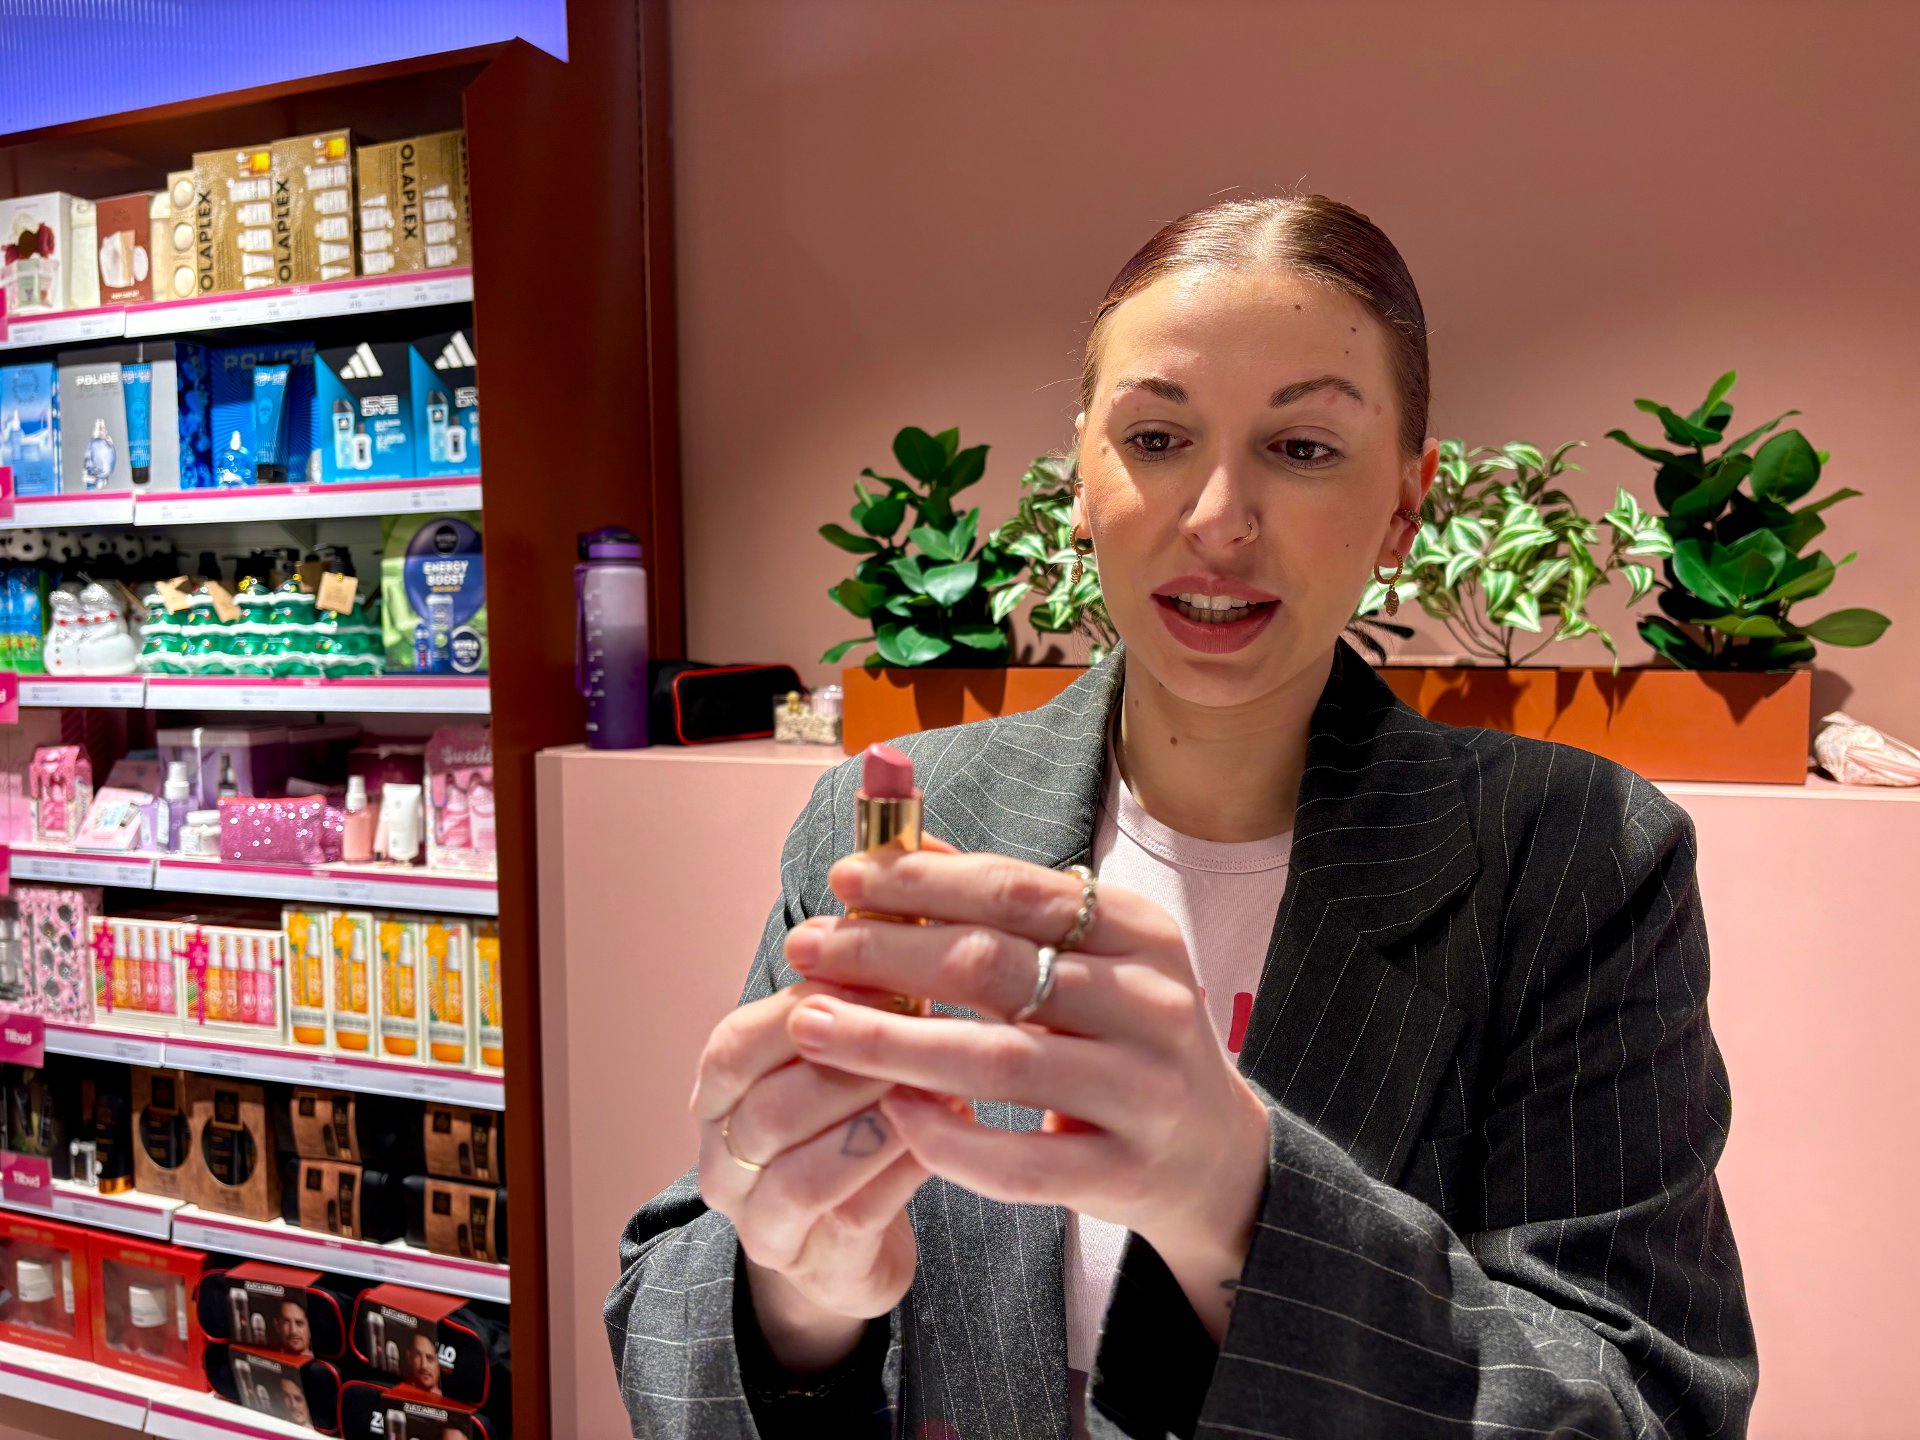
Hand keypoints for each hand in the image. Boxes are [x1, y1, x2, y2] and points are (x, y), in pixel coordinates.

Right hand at [689, 979, 948, 1369]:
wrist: (842, 1244)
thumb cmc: (843, 1123)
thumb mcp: (832, 1056)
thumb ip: (849, 1000)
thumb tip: (900, 914)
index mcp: (718, 1094)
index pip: (736, 1045)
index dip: (809, 1008)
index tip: (883, 977)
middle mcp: (722, 1162)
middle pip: (769, 1109)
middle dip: (852, 1066)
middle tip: (926, 1029)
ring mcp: (760, 1224)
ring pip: (804, 1174)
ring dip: (878, 1123)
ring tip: (940, 1083)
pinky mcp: (816, 1268)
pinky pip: (856, 1217)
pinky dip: (904, 1169)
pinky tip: (950, 1134)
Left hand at [780, 849, 1270, 1295]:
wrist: (1214, 1158)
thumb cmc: (1126, 1041)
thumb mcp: (1089, 961)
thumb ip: (1002, 907)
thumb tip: (906, 843)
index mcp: (1138, 932)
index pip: (1015, 891)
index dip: (921, 882)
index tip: (843, 880)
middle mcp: (1151, 1002)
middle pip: (996, 966)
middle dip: (887, 953)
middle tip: (806, 947)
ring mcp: (1144, 1092)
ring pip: (1001, 1062)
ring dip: (893, 1042)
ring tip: (814, 1026)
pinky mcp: (1127, 1172)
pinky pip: (1020, 1162)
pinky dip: (948, 1138)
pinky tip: (890, 1112)